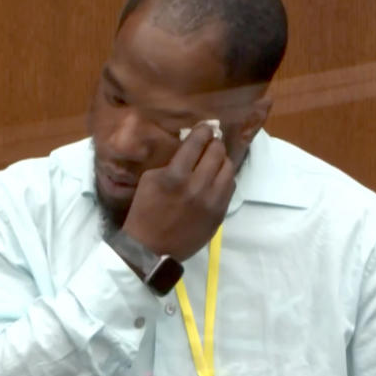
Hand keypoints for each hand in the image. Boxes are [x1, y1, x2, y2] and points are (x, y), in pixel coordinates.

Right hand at [121, 124, 235, 260]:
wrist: (150, 248)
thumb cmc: (145, 211)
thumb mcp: (150, 179)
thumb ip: (172, 161)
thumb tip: (190, 148)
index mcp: (176, 175)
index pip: (197, 143)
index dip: (204, 131)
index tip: (206, 127)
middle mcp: (197, 186)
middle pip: (217, 153)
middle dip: (214, 143)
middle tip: (211, 142)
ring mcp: (212, 201)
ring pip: (228, 169)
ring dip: (222, 161)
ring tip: (215, 160)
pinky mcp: (220, 214)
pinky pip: (230, 187)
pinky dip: (224, 179)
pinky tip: (216, 178)